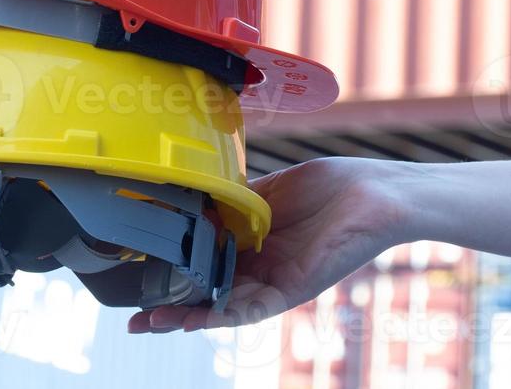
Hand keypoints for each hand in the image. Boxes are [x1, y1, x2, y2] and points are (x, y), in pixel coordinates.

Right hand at [129, 157, 411, 333]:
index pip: (205, 263)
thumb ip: (234, 202)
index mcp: (254, 244)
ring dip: (186, 318)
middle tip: (134, 318)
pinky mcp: (293, 289)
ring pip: (222, 308)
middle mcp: (261, 269)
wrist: (377, 194)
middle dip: (170, 308)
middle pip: (207, 294)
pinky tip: (193, 320)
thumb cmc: (333, 186)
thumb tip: (195, 199)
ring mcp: (275, 282)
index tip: (139, 276)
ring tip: (151, 323)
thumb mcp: (269, 191)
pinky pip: (251, 308)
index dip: (173, 272)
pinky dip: (220, 315)